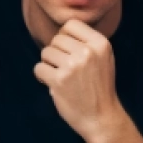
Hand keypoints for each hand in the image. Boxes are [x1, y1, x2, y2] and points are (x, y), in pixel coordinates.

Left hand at [33, 19, 124, 142]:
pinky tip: (53, 84)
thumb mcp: (103, 58)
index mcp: (101, 43)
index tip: (69, 51)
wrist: (101, 118)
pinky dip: (42, 76)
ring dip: (49, 64)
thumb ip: (87, 42)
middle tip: (64, 68)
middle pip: (56, 39)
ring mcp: (72, 66)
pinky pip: (39, 68)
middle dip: (56, 52)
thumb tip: (61, 30)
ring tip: (60, 76)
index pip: (71, 25)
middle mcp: (87, 52)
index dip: (65, 36)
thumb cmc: (99, 87)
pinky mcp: (59, 81)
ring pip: (46, 52)